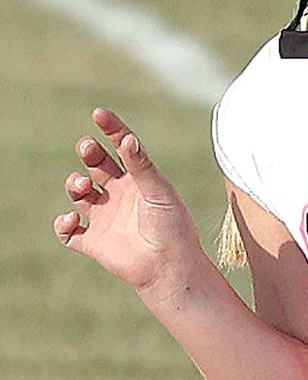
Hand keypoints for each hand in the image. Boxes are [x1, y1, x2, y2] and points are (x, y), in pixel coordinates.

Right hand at [54, 108, 203, 295]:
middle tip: (87, 147)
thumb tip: (127, 139)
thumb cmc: (172, 226)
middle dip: (88, 152)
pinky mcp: (93, 240)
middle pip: (96, 164)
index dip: (110, 129)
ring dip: (75, 184)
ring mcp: (104, 216)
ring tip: (84, 186)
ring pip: (79, 192)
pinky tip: (72, 219)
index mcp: (138, 178)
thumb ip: (141, 166)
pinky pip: (67, 230)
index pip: (121, 146)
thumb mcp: (159, 191)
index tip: (98, 113)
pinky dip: (63, 223)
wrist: (171, 266)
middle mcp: (119, 193)